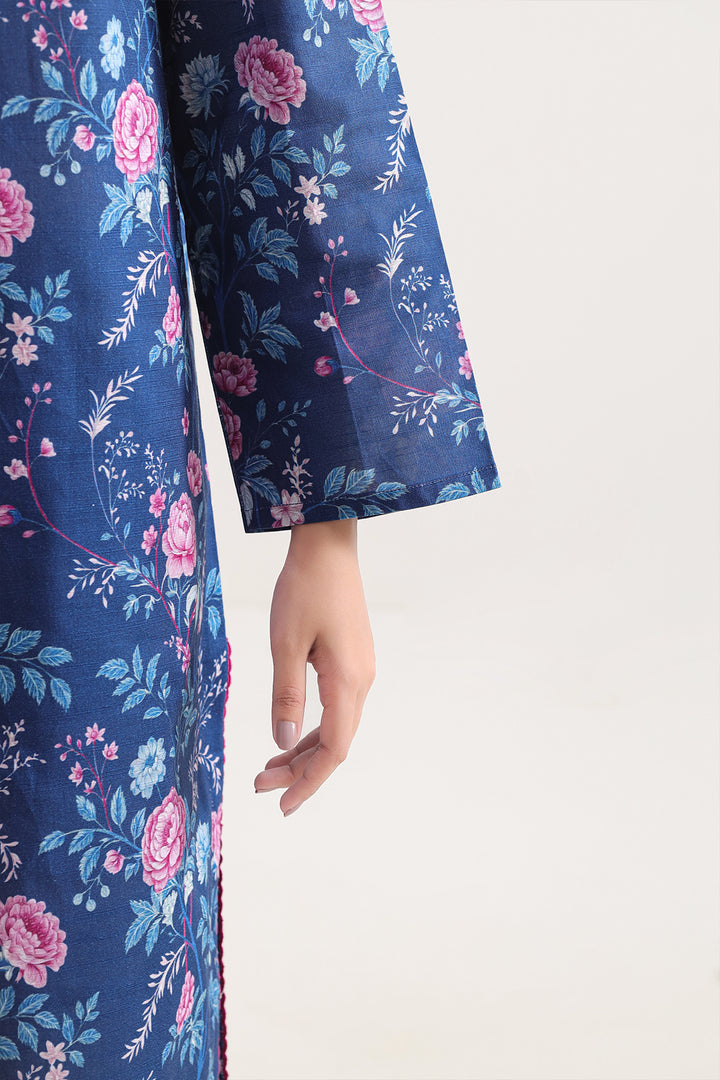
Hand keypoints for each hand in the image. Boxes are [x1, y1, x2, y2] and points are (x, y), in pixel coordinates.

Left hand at [253, 517, 375, 816]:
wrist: (329, 545)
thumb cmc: (304, 588)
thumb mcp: (285, 643)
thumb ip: (286, 695)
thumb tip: (281, 742)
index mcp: (348, 681)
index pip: (333, 750)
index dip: (309, 782)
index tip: (282, 806)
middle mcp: (361, 681)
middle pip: (334, 743)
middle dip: (299, 770)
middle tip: (259, 785)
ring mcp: (360, 670)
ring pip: (335, 726)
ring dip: (302, 749)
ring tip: (268, 766)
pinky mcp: (352, 659)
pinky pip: (335, 707)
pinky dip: (311, 727)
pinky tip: (288, 734)